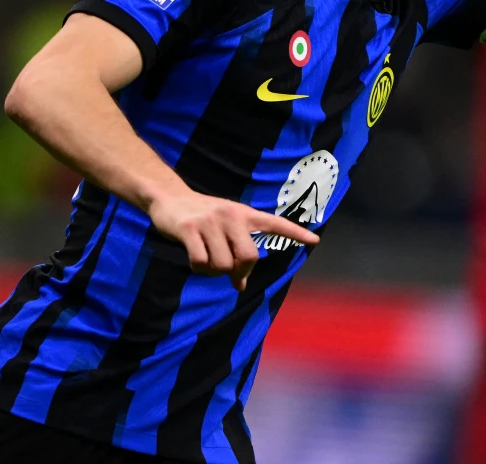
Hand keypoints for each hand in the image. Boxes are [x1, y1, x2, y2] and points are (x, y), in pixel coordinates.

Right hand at [147, 190, 320, 290]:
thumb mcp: (226, 228)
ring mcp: (210, 222)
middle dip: (241, 272)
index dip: (296, 233)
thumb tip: (240, 287)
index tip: (315, 240)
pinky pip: (201, 263)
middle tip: (231, 274)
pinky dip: (199, 270)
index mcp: (245, 214)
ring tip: (208, 261)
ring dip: (215, 272)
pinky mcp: (189, 229)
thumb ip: (238, 252)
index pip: (276, 223)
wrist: (170, 198)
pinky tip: (196, 261)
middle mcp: (232, 215)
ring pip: (223, 264)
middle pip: (249, 257)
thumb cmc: (204, 218)